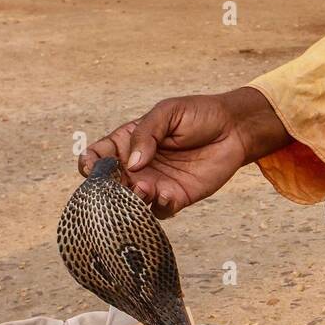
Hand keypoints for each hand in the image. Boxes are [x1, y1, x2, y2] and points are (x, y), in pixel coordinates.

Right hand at [78, 87, 290, 217]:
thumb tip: (132, 163)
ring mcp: (155, 184)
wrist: (235, 128)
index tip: (92, 167)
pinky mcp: (176, 197)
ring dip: (133, 201)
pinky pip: (161, 211)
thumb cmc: (199, 115)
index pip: (97, 157)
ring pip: (132, 203)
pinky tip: (169, 195)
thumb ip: (146, 133)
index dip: (89, 164)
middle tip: (122, 182)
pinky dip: (160, 207)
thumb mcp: (168, 113)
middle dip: (110, 188)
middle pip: (110, 185)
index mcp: (127, 142)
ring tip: (146, 188)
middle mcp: (137, 167)